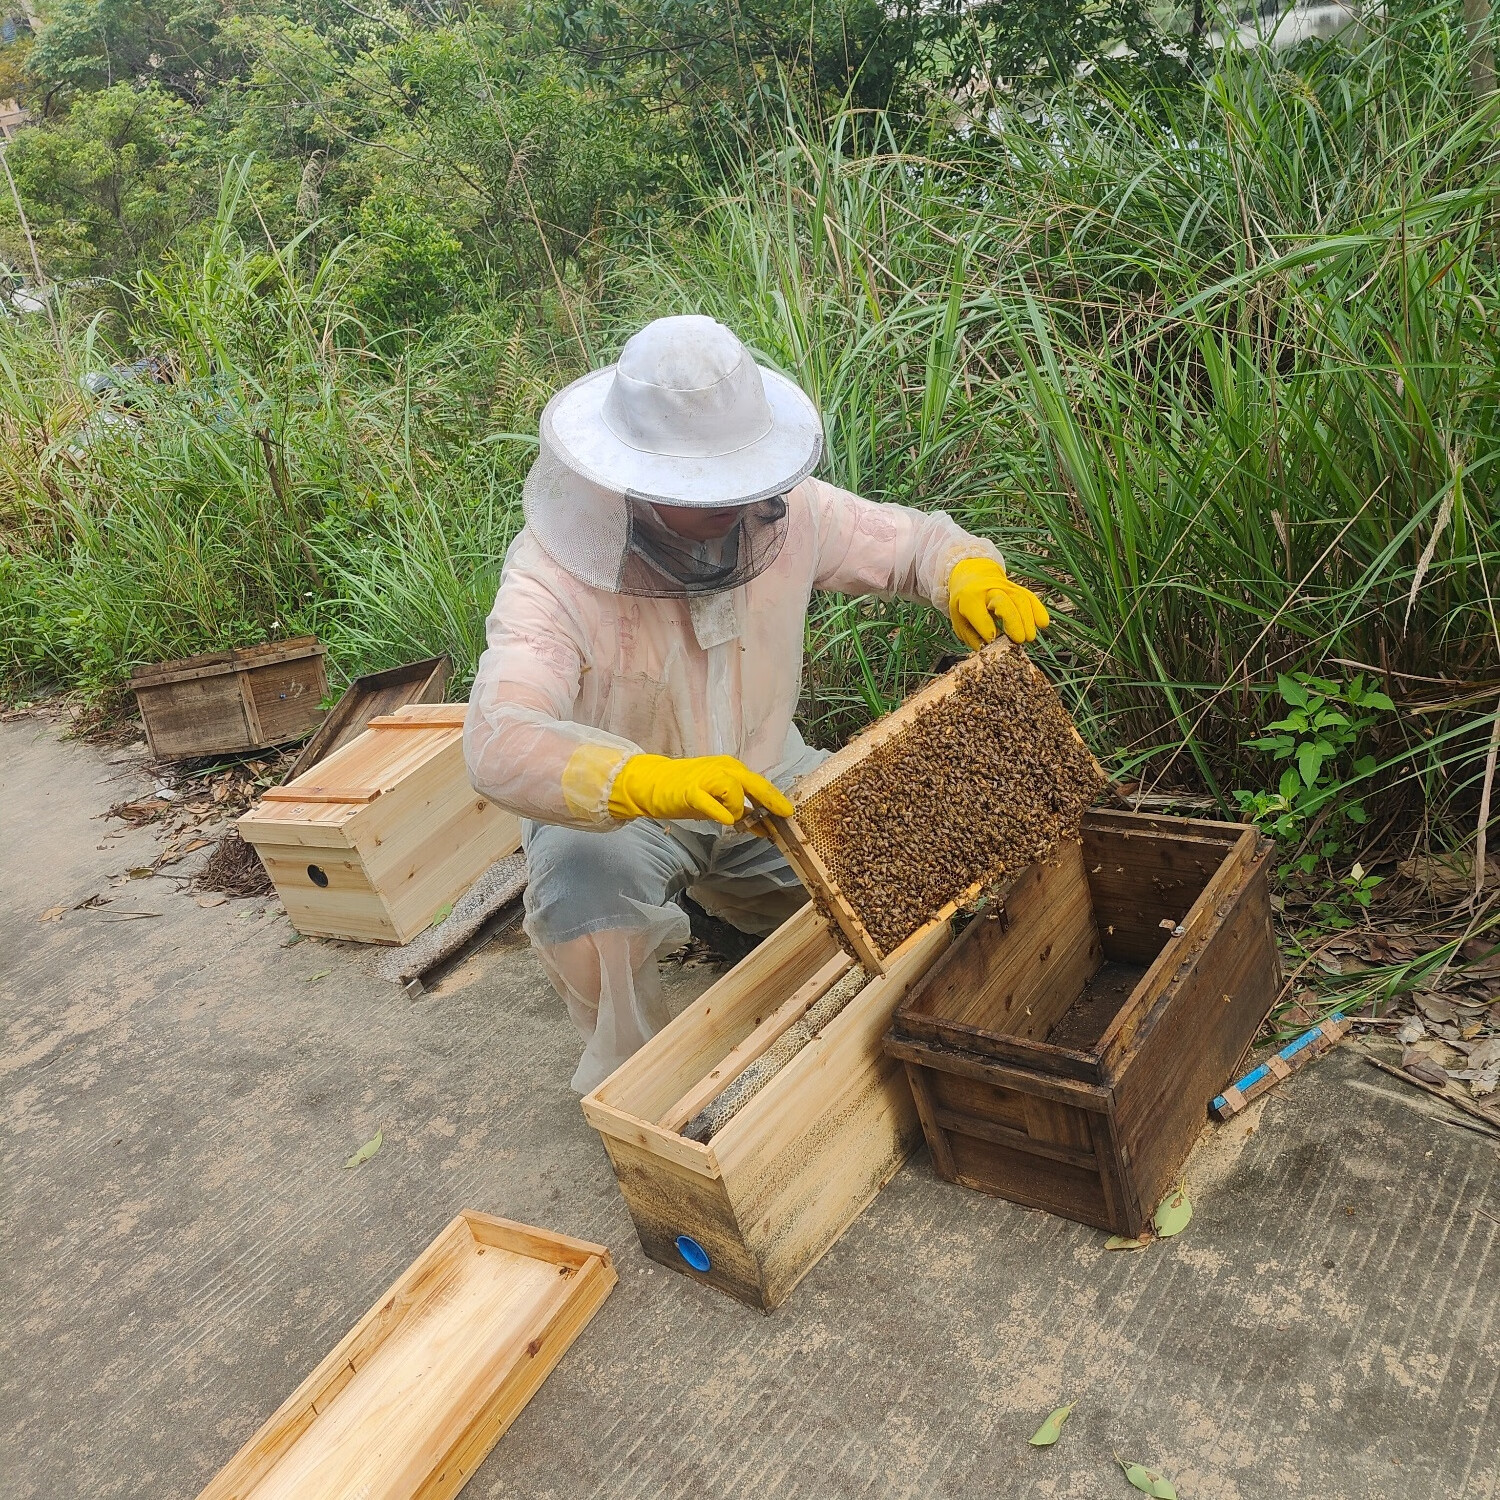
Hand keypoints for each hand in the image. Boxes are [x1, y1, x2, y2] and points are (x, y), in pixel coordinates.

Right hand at [607, 753, 793, 826]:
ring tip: (726, 818)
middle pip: (755, 784)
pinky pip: (712, 803)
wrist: (653, 783)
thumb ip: (740, 809)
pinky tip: (725, 821)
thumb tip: (763, 827)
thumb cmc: (686, 791)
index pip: (759, 784)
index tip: (787, 813)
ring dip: (737, 810)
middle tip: (784, 815)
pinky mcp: (691, 792)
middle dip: (772, 800)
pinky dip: (721, 813)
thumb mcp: (718, 799)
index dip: (774, 799)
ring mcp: (707, 778)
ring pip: (736, 794)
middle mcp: (723, 769)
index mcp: (731, 768)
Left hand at [947, 557, 1049, 647]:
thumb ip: (971, 636)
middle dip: (1013, 622)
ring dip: (1028, 619)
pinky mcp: (1016, 587)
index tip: (993, 643)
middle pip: (1003, 602)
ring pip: (1020, 598)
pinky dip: (1038, 610)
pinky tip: (1043, 624)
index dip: (987, 630)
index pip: (979, 614)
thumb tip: (986, 651)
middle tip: (1019, 641)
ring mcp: (1004, 586)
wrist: (971, 575)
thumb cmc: (964, 603)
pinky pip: (1029, 596)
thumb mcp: (958, 619)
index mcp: (969, 598)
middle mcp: (987, 589)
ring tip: (1030, 638)